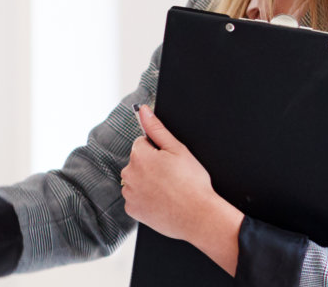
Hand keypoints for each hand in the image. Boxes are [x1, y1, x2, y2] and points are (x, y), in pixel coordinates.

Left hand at [121, 105, 242, 271]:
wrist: (199, 216)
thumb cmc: (192, 183)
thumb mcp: (178, 150)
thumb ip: (157, 128)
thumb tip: (143, 111)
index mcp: (139, 156)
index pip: (142, 144)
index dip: (158, 151)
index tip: (170, 162)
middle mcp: (128, 174)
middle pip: (137, 163)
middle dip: (151, 166)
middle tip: (172, 177)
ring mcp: (129, 193)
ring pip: (136, 181)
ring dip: (147, 183)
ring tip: (169, 190)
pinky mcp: (132, 210)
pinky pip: (136, 199)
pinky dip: (146, 200)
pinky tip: (162, 202)